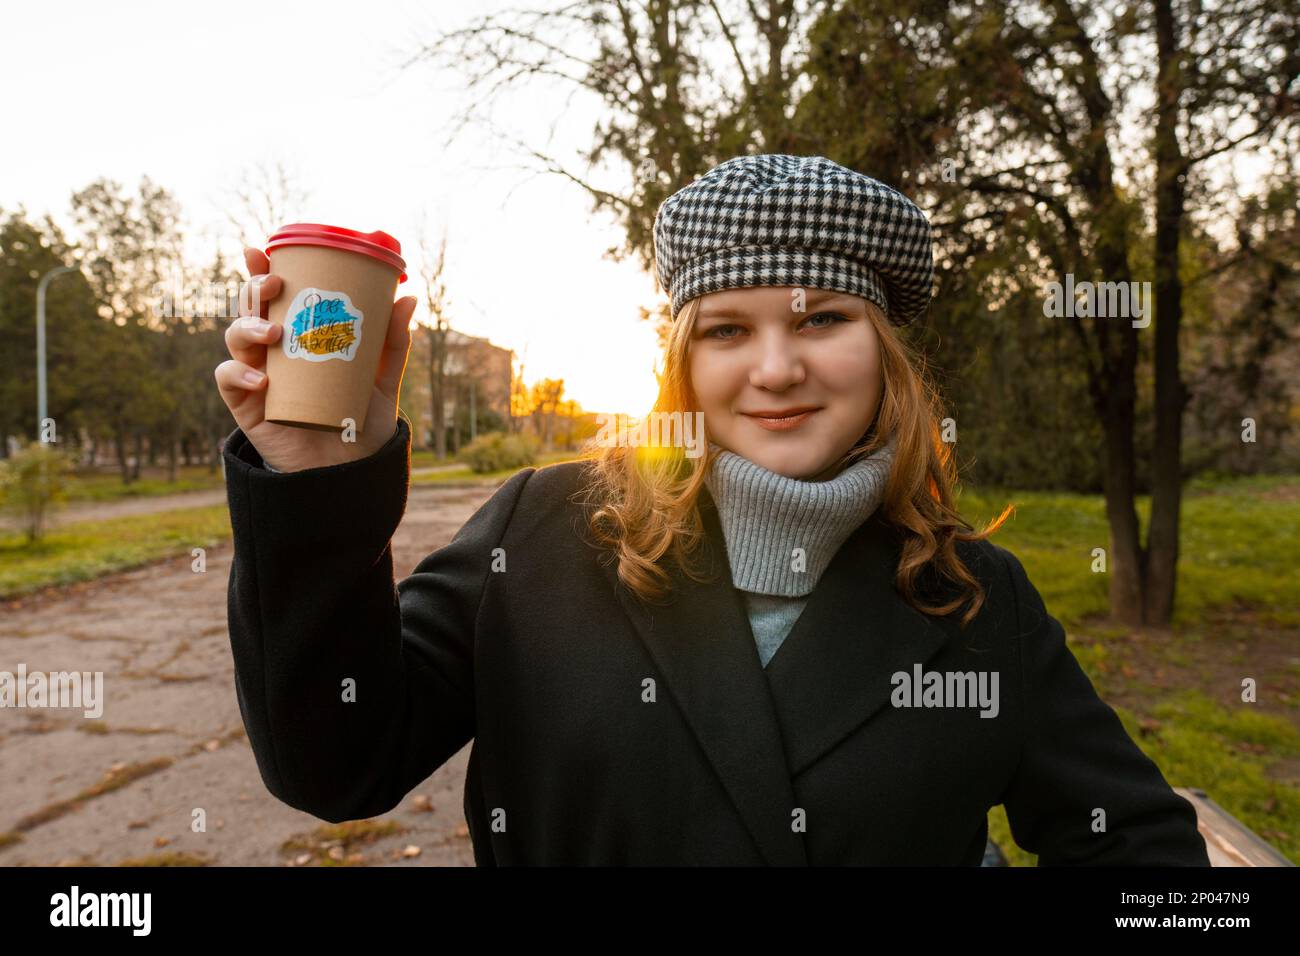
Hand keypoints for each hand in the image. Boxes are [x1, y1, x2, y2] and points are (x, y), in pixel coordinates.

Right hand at [214, 247, 417, 471]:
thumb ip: (391, 343)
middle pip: (251, 309)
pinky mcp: (247, 406)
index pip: (277, 298)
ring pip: (235, 337)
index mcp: (300, 338)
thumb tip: (407, 296)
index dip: (263, 271)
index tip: (262, 250)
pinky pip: (228, 380)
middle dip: (253, 289)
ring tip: (274, 332)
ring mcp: (258, 376)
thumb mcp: (381, 381)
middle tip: (273, 284)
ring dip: (247, 326)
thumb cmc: (361, 425)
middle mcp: (274, 352)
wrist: (349, 475)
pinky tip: (261, 377)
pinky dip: (238, 373)